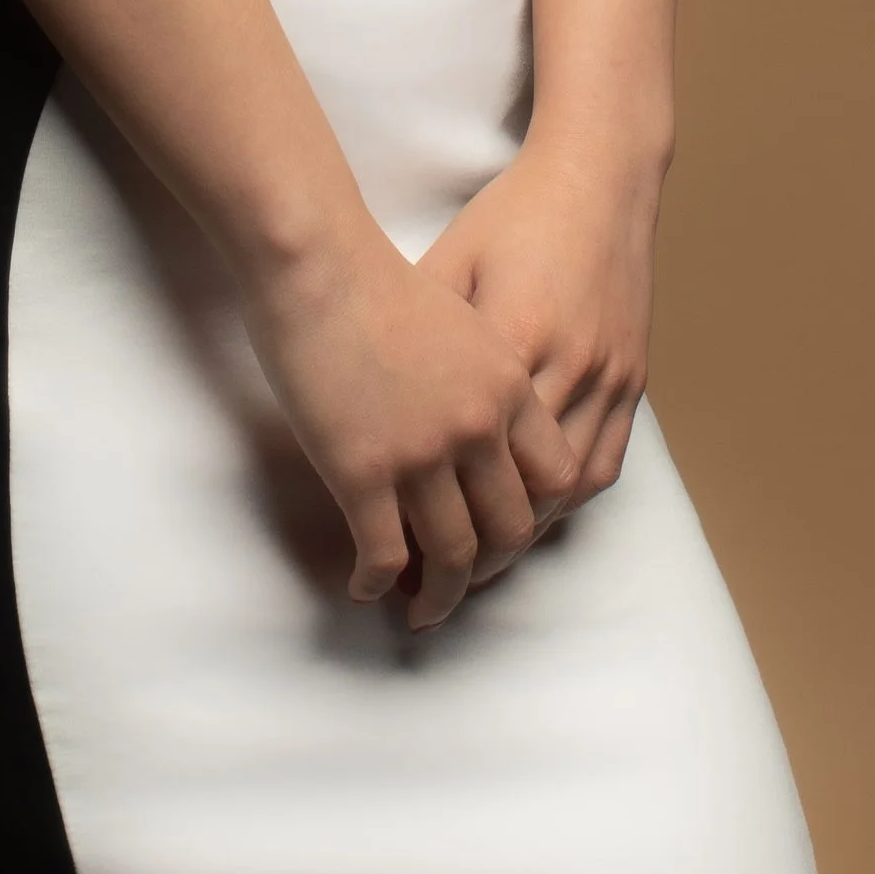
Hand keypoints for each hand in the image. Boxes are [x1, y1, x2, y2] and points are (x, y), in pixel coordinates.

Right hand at [239, 218, 580, 630]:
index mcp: (508, 385)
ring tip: (421, 610)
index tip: (507, 531)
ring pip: (451, 556)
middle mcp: (478, 426)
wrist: (319, 264)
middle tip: (464, 583)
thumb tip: (480, 425)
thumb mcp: (463, 319)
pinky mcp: (363, 473)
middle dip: (489, 568)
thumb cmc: (379, 281)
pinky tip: (366, 585)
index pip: (555, 477)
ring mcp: (422, 454)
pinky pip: (383, 554)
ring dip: (438, 595)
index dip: (535, 513)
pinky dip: (377, 581)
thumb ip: (484, 373)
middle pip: (509, 527)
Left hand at [417, 130, 661, 564]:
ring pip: (564, 493)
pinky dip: (566, 502)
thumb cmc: (514, 215)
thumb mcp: (452, 261)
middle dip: (471, 555)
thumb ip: (418, 331)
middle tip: (427, 590)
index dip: (426, 519)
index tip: (389, 558)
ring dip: (520, 538)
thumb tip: (367, 395)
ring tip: (473, 568)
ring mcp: (607, 375)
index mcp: (512, 340)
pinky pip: (603, 464)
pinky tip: (532, 518)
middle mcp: (565, 368)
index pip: (466, 461)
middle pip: (518, 495)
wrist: (600, 176)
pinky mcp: (632, 376)